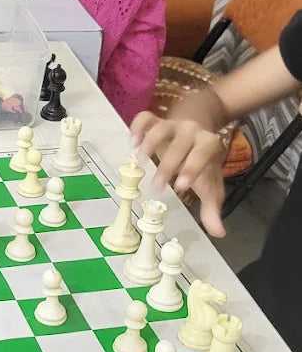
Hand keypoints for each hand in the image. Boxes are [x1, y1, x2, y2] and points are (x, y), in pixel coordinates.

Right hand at [131, 111, 226, 236]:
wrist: (200, 124)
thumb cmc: (202, 161)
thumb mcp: (210, 182)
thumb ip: (211, 208)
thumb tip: (218, 233)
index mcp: (208, 144)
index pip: (203, 153)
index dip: (192, 168)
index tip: (181, 186)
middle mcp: (191, 130)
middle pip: (179, 145)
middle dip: (167, 166)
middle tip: (156, 187)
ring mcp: (171, 123)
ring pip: (160, 128)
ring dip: (149, 144)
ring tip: (139, 161)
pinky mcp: (155, 120)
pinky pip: (144, 118)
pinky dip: (136, 128)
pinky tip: (132, 143)